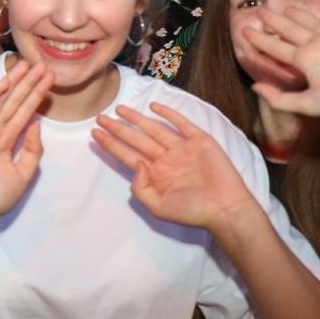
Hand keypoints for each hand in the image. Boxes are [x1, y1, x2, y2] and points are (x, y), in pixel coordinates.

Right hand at [0, 60, 52, 231]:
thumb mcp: (23, 173)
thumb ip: (32, 149)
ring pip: (1, 103)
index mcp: (6, 142)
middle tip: (42, 65)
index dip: (36, 96)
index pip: (24, 113)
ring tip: (27, 66)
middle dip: (28, 84)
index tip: (49, 79)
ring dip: (13, 84)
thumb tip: (37, 124)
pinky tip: (3, 83)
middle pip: (14, 103)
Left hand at [92, 102, 260, 235]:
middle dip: (118, 129)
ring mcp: (181, 148)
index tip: (94, 133)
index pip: (127, 155)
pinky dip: (169, 114)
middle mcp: (165, 159)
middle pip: (136, 140)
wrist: (224, 208)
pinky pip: (181, 124)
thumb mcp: (157, 207)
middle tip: (100, 117)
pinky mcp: (199, 141)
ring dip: (137, 119)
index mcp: (155, 174)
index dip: (111, 144)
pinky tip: (153, 107)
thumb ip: (140, 188)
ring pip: (154, 129)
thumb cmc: (192, 211)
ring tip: (119, 109)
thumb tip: (136, 164)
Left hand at [244, 0, 319, 124]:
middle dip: (275, 22)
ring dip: (302, 14)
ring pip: (316, 22)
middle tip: (259, 11)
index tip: (244, 31)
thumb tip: (252, 87)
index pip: (278, 48)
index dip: (261, 40)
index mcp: (307, 62)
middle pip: (292, 31)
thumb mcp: (308, 103)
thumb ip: (280, 99)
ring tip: (287, 5)